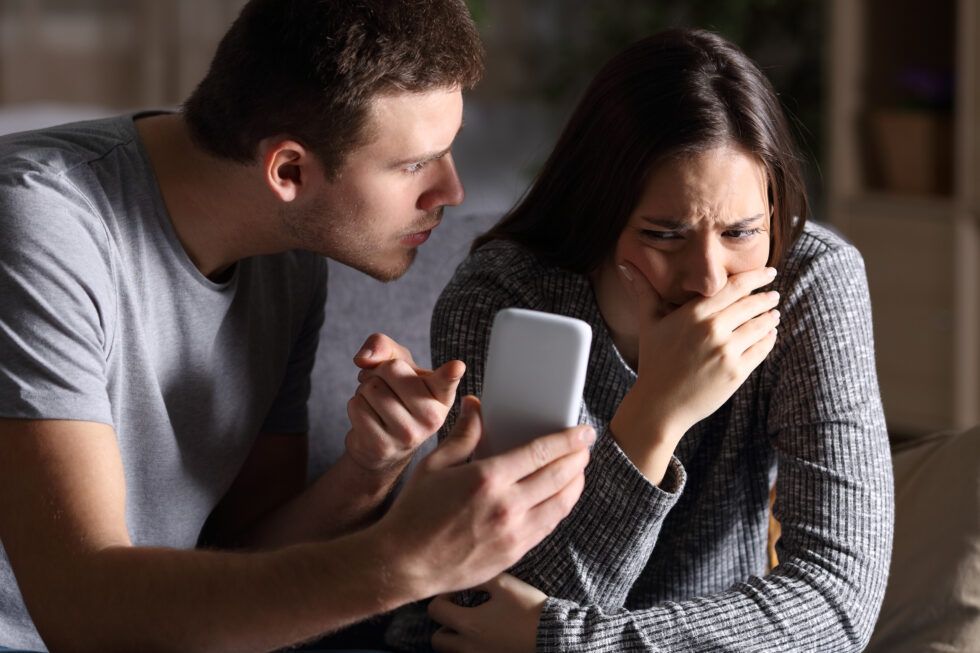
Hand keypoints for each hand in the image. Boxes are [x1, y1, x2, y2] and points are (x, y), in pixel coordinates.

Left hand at [345, 333, 464, 471]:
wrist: (383, 442)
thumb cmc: (395, 394)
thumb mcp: (397, 363)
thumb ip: (384, 346)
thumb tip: (364, 358)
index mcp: (442, 395)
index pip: (446, 381)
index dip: (451, 373)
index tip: (456, 367)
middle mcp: (432, 417)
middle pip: (392, 369)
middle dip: (378, 371)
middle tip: (386, 387)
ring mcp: (408, 434)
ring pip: (371, 388)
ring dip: (364, 389)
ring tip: (378, 403)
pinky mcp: (383, 446)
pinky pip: (356, 406)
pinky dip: (355, 404)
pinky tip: (370, 416)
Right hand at [374, 396, 593, 598]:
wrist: (404, 564)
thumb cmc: (414, 513)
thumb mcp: (435, 465)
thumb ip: (463, 434)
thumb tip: (477, 406)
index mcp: (486, 479)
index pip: (541, 453)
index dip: (568, 440)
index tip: (583, 432)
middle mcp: (506, 507)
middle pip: (559, 477)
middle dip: (578, 458)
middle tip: (585, 447)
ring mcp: (513, 534)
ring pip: (561, 505)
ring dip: (575, 484)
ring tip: (577, 470)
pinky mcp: (514, 554)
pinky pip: (549, 526)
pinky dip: (561, 507)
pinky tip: (559, 497)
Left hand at [429, 573, 544, 652]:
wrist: (554, 635)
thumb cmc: (529, 608)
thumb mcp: (504, 585)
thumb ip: (479, 579)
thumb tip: (463, 577)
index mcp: (469, 624)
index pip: (435, 611)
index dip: (442, 598)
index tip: (456, 594)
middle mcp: (468, 647)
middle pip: (437, 640)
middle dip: (444, 625)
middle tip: (459, 614)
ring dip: (455, 639)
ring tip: (472, 626)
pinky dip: (470, 648)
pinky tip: (484, 637)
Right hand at [611, 264, 778, 479]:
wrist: (660, 404)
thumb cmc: (654, 361)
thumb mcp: (648, 323)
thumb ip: (643, 292)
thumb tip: (624, 265)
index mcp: (694, 314)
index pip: (734, 287)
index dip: (756, 277)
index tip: (769, 273)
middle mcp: (713, 329)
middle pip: (752, 305)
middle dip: (767, 298)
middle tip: (774, 295)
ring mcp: (726, 352)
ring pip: (760, 326)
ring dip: (770, 318)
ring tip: (774, 314)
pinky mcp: (736, 372)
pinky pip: (761, 349)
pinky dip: (768, 339)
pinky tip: (769, 335)